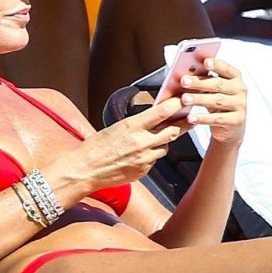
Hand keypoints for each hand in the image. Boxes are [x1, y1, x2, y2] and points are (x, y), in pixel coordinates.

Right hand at [51, 97, 189, 192]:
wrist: (84, 171)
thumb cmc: (95, 148)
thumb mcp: (115, 128)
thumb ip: (137, 123)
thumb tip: (155, 116)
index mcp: (132, 127)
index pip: (162, 112)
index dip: (177, 105)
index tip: (184, 100)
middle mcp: (141, 142)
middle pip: (173, 130)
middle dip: (181, 124)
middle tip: (187, 118)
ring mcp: (144, 158)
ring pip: (165, 147)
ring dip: (163, 142)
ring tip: (151, 139)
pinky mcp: (144, 170)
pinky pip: (155, 160)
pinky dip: (152, 155)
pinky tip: (139, 154)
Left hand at [177, 58, 248, 145]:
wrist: (230, 129)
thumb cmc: (218, 105)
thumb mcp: (213, 91)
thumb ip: (204, 81)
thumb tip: (185, 74)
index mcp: (235, 78)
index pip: (226, 69)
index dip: (216, 65)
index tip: (204, 61)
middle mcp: (240, 90)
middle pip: (218, 84)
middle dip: (200, 82)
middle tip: (183, 81)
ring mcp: (239, 105)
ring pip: (217, 101)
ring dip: (199, 99)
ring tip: (184, 99)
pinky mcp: (236, 120)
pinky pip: (217, 119)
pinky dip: (203, 118)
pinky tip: (191, 117)